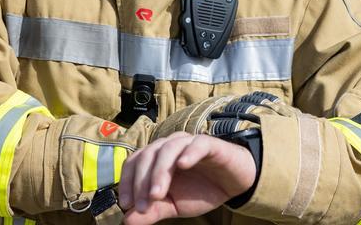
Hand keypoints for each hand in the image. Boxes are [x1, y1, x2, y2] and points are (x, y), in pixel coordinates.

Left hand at [118, 132, 256, 224]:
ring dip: (160, 172)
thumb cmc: (201, 190)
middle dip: (142, 181)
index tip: (127, 204)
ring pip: (168, 148)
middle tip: (144, 205)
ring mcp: (189, 143)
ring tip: (158, 194)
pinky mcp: (210, 144)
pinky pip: (197, 144)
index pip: (135, 162)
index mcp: (158, 158)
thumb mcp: (175, 206)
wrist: (234, 184)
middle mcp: (170, 146)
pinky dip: (189, 153)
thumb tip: (127, 220)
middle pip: (148, 155)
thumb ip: (153, 211)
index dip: (127, 181)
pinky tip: (183, 165)